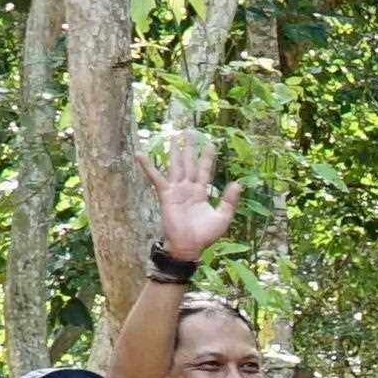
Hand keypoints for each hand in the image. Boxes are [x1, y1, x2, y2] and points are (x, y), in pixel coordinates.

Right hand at [135, 124, 237, 258]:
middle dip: (190, 148)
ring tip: (172, 136)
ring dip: (174, 151)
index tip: (211, 143)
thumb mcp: (223, 217)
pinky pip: (156, 178)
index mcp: (201, 192)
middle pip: (189, 163)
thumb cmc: (205, 235)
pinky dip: (148, 166)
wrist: (189, 246)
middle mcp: (188, 188)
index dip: (207, 157)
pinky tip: (140, 154)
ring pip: (175, 166)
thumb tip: (237, 183)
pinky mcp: (166, 195)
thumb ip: (229, 200)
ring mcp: (176, 190)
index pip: (205, 170)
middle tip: (189, 131)